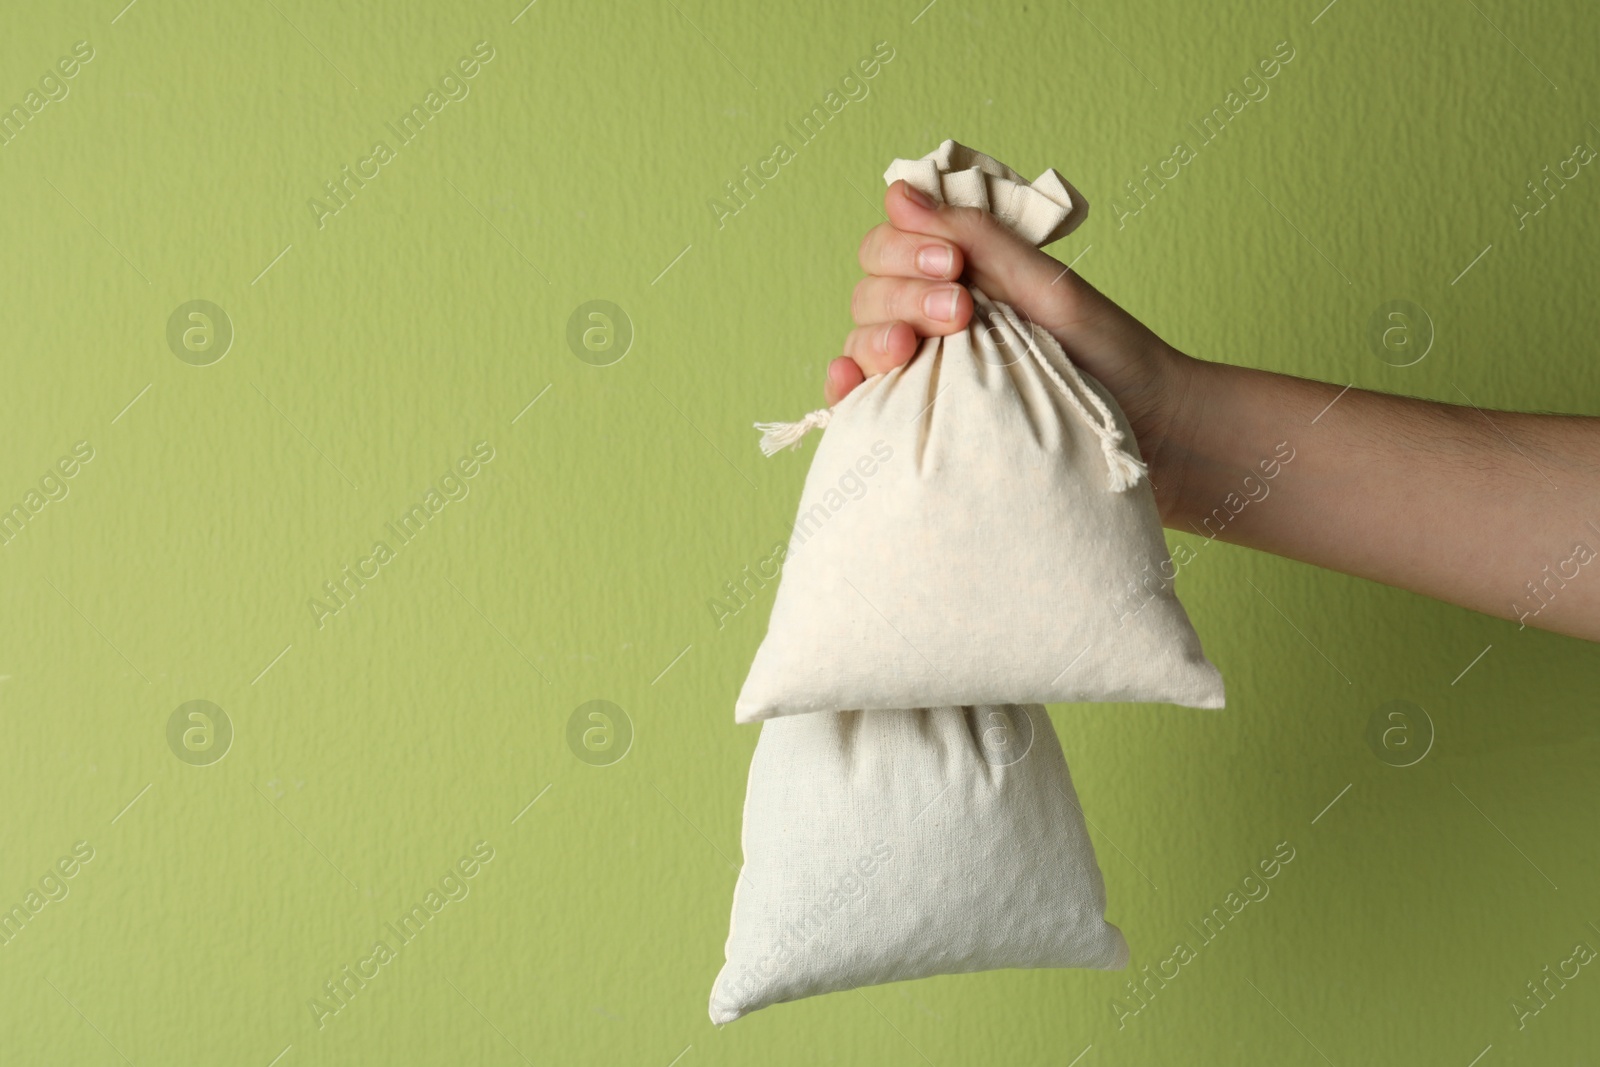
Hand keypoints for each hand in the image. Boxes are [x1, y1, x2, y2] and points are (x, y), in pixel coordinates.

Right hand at [831, 179, 1205, 518]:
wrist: (1152, 432)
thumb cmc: (1110, 354)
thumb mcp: (1048, 285)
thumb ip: (978, 236)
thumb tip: (901, 189)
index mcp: (962, 275)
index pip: (894, 242)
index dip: (907, 246)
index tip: (950, 263)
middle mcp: (934, 319)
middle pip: (871, 289)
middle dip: (902, 293)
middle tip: (959, 311)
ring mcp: (926, 372)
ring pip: (862, 339)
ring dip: (876, 336)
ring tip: (917, 348)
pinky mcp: (922, 424)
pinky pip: (862, 403)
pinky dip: (845, 387)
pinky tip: (851, 382)